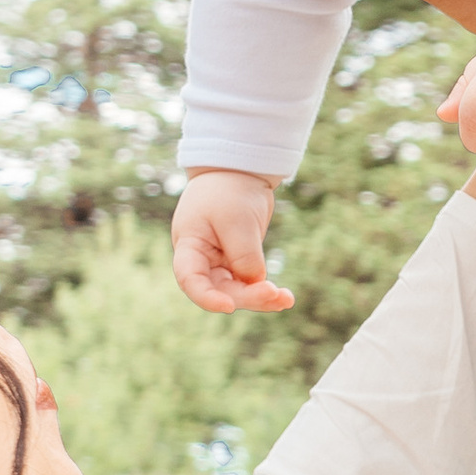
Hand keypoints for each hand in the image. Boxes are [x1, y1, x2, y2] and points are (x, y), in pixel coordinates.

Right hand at [172, 167, 292, 313]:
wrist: (239, 168)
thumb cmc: (229, 189)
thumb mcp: (237, 221)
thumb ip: (244, 255)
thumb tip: (256, 283)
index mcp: (189, 245)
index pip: (190, 279)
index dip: (206, 297)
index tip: (228, 306)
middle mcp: (202, 258)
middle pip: (219, 288)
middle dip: (246, 296)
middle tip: (273, 294)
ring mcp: (220, 260)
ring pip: (237, 289)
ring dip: (260, 297)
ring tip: (286, 299)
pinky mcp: (238, 259)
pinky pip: (250, 281)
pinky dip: (265, 289)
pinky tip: (284, 297)